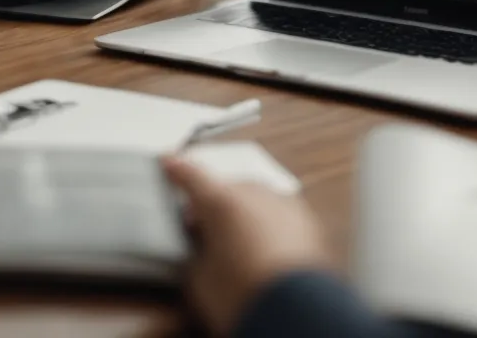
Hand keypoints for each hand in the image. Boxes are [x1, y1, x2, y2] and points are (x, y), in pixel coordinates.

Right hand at [163, 156, 332, 335]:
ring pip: (255, 200)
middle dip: (213, 206)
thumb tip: (197, 250)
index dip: (175, 168)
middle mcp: (254, 194)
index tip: (167, 163)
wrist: (295, 312)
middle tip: (204, 233)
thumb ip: (194, 252)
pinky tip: (265, 253)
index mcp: (220, 200)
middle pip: (225, 189)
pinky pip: (279, 216)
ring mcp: (284, 205)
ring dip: (243, 215)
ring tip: (238, 247)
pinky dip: (268, 227)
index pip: (190, 174)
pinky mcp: (309, 222)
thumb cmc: (245, 296)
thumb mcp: (199, 279)